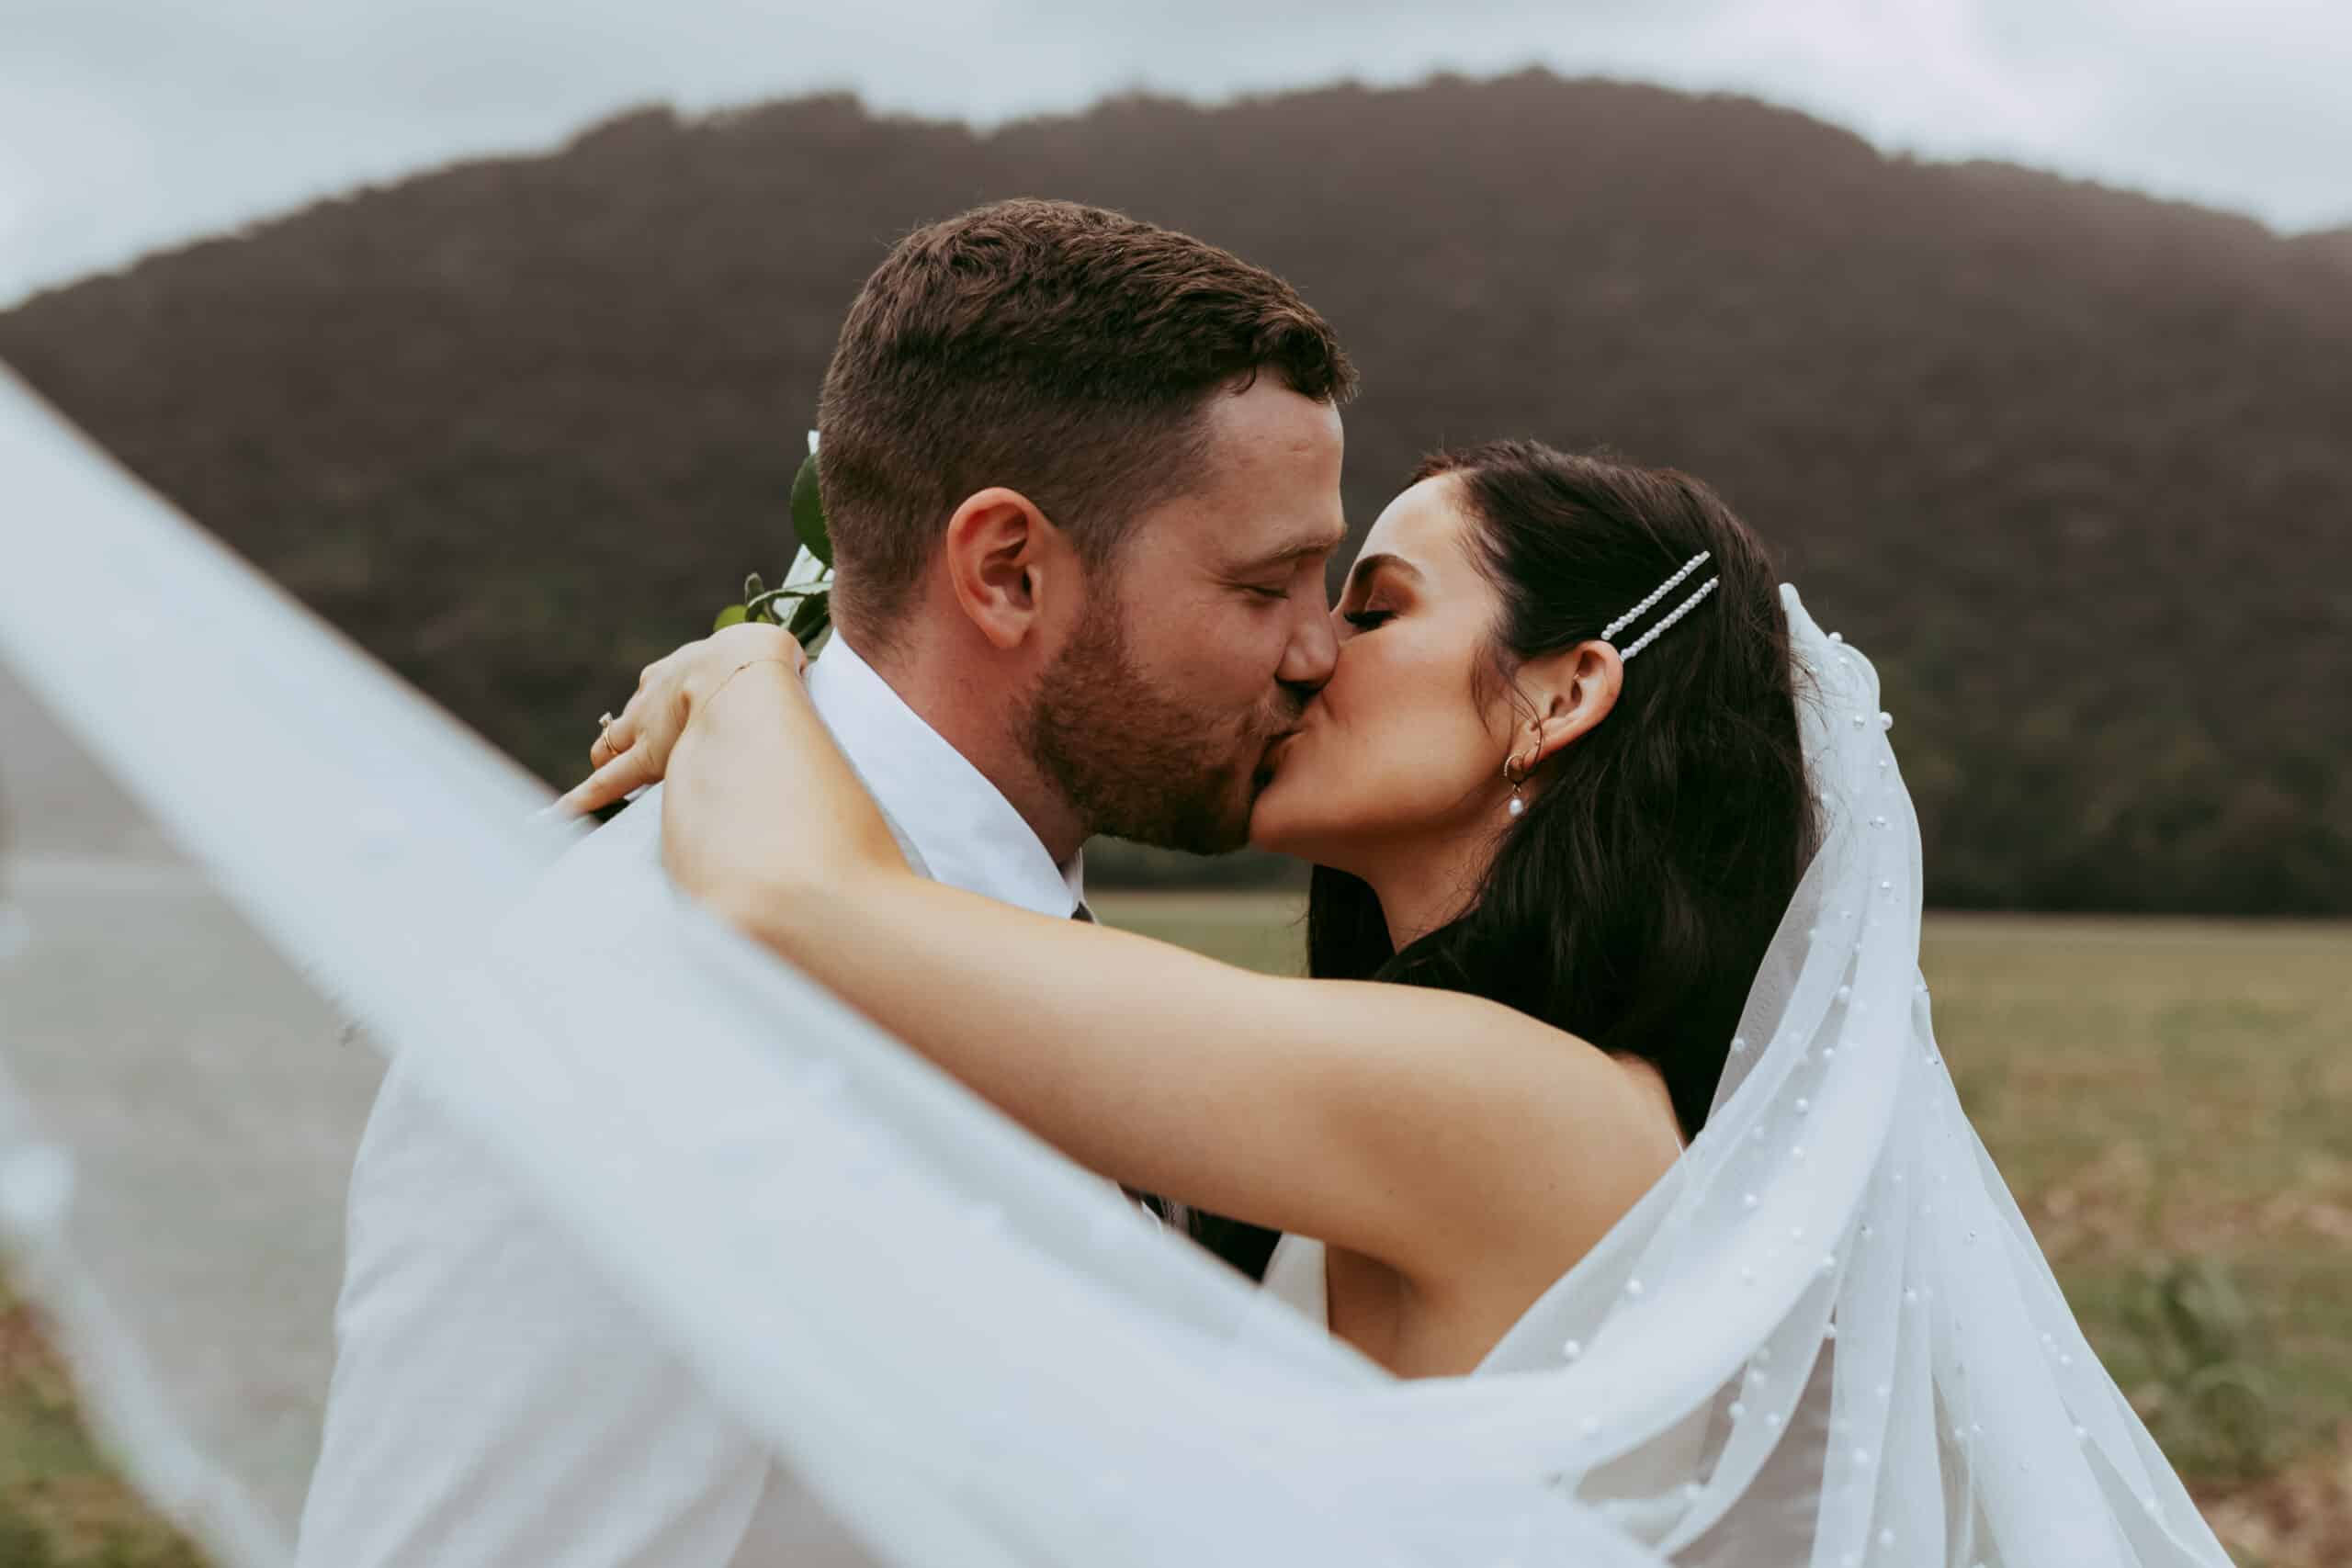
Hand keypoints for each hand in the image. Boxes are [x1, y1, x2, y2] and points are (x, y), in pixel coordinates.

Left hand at [554, 622, 805, 816]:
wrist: (741, 672)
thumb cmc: (761, 659)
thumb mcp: (769, 650)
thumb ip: (774, 662)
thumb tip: (799, 667)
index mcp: (687, 665)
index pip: (665, 688)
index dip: (666, 705)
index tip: (672, 715)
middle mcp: (658, 693)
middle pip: (634, 716)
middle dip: (630, 732)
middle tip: (627, 748)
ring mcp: (647, 726)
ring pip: (615, 746)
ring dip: (606, 760)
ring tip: (593, 781)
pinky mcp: (645, 758)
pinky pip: (609, 781)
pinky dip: (585, 796)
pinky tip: (562, 811)